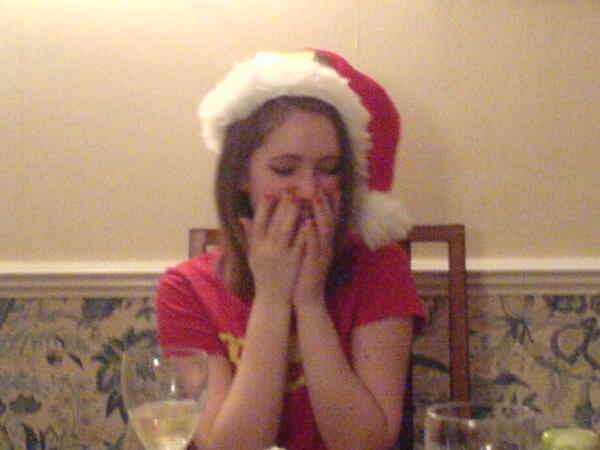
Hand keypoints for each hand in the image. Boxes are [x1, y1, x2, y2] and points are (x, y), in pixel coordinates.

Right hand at [240, 192, 304, 304]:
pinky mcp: (293, 262)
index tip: (270, 191)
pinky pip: (299, 243)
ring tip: (301, 199)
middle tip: (291, 189)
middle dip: (283, 204)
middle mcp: (265, 249)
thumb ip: (250, 236)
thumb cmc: (263, 274)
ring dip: (294, 213)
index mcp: (255, 246)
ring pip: (286, 230)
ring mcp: (279, 255)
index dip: (264, 206)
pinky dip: (304, 230)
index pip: (259, 221)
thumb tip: (242, 217)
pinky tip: (310, 219)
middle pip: (274, 222)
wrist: (272, 297)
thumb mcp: (253, 255)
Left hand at [293, 189, 338, 304]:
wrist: (307, 299)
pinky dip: (311, 233)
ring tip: (315, 197)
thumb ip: (305, 236)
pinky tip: (306, 222)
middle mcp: (326, 246)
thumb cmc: (303, 275)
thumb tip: (303, 220)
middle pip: (329, 220)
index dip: (329, 203)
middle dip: (325, 202)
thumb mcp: (305, 252)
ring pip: (324, 230)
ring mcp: (321, 254)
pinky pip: (313, 246)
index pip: (329, 219)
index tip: (326, 187)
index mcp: (323, 243)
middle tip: (320, 185)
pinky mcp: (313, 263)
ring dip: (320, 212)